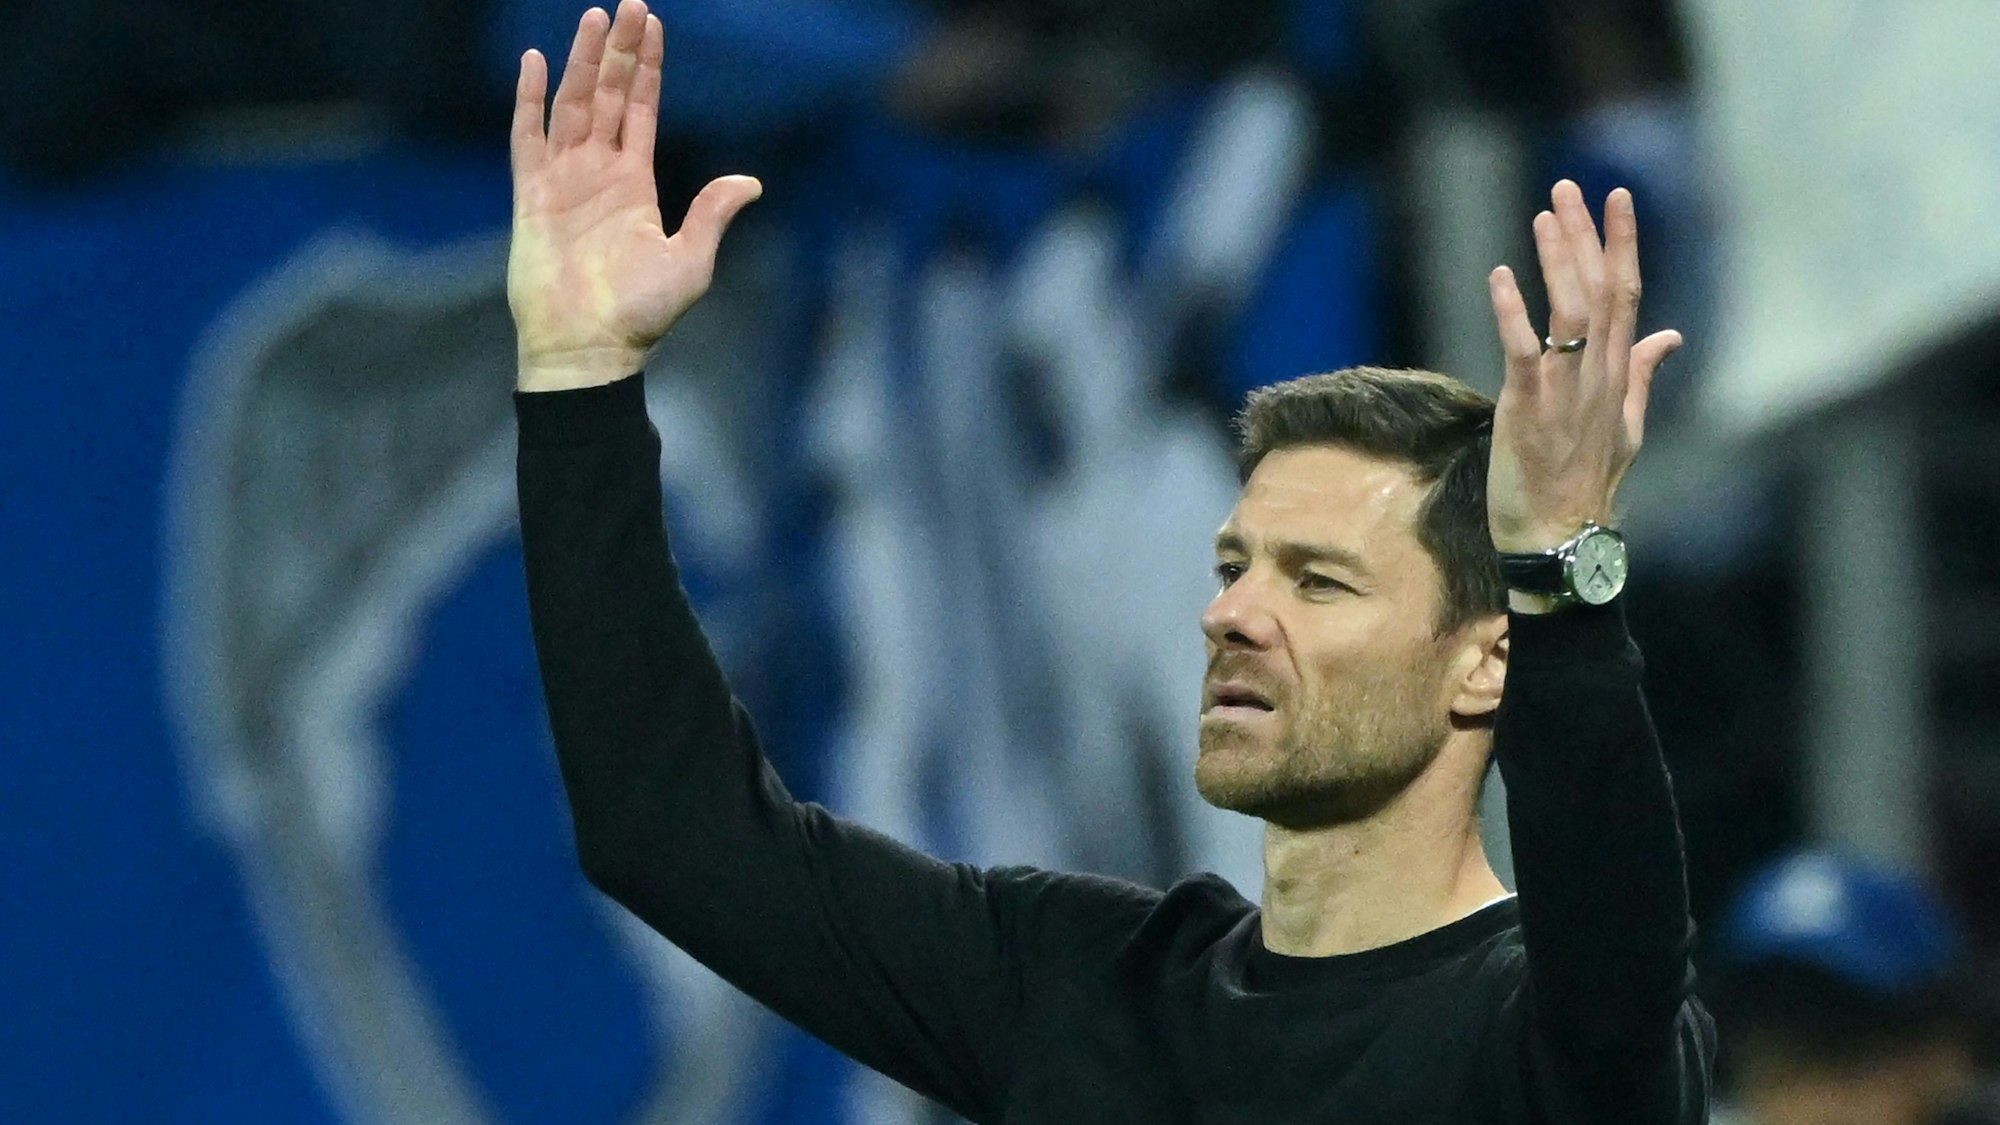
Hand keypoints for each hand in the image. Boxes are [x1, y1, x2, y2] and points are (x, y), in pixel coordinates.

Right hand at [508, 0, 762, 391]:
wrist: (588, 348)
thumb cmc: (641, 315)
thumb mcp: (691, 260)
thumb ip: (714, 214)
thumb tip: (751, 181)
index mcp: (636, 185)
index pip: (643, 111)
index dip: (649, 69)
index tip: (654, 27)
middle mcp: (598, 174)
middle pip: (610, 97)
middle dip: (620, 51)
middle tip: (629, 4)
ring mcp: (562, 181)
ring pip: (573, 106)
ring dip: (583, 63)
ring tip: (594, 19)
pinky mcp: (531, 196)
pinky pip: (527, 138)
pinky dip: (529, 100)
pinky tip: (534, 61)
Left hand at [1485, 181, 1681, 552]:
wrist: (1561, 534)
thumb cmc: (1586, 481)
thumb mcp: (1627, 425)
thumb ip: (1643, 373)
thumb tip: (1670, 337)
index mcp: (1617, 374)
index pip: (1627, 295)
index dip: (1622, 244)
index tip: (1616, 198)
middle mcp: (1597, 375)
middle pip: (1600, 291)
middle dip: (1586, 236)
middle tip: (1569, 188)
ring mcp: (1565, 391)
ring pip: (1569, 312)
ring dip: (1557, 261)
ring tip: (1544, 216)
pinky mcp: (1528, 409)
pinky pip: (1524, 353)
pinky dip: (1513, 313)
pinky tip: (1501, 276)